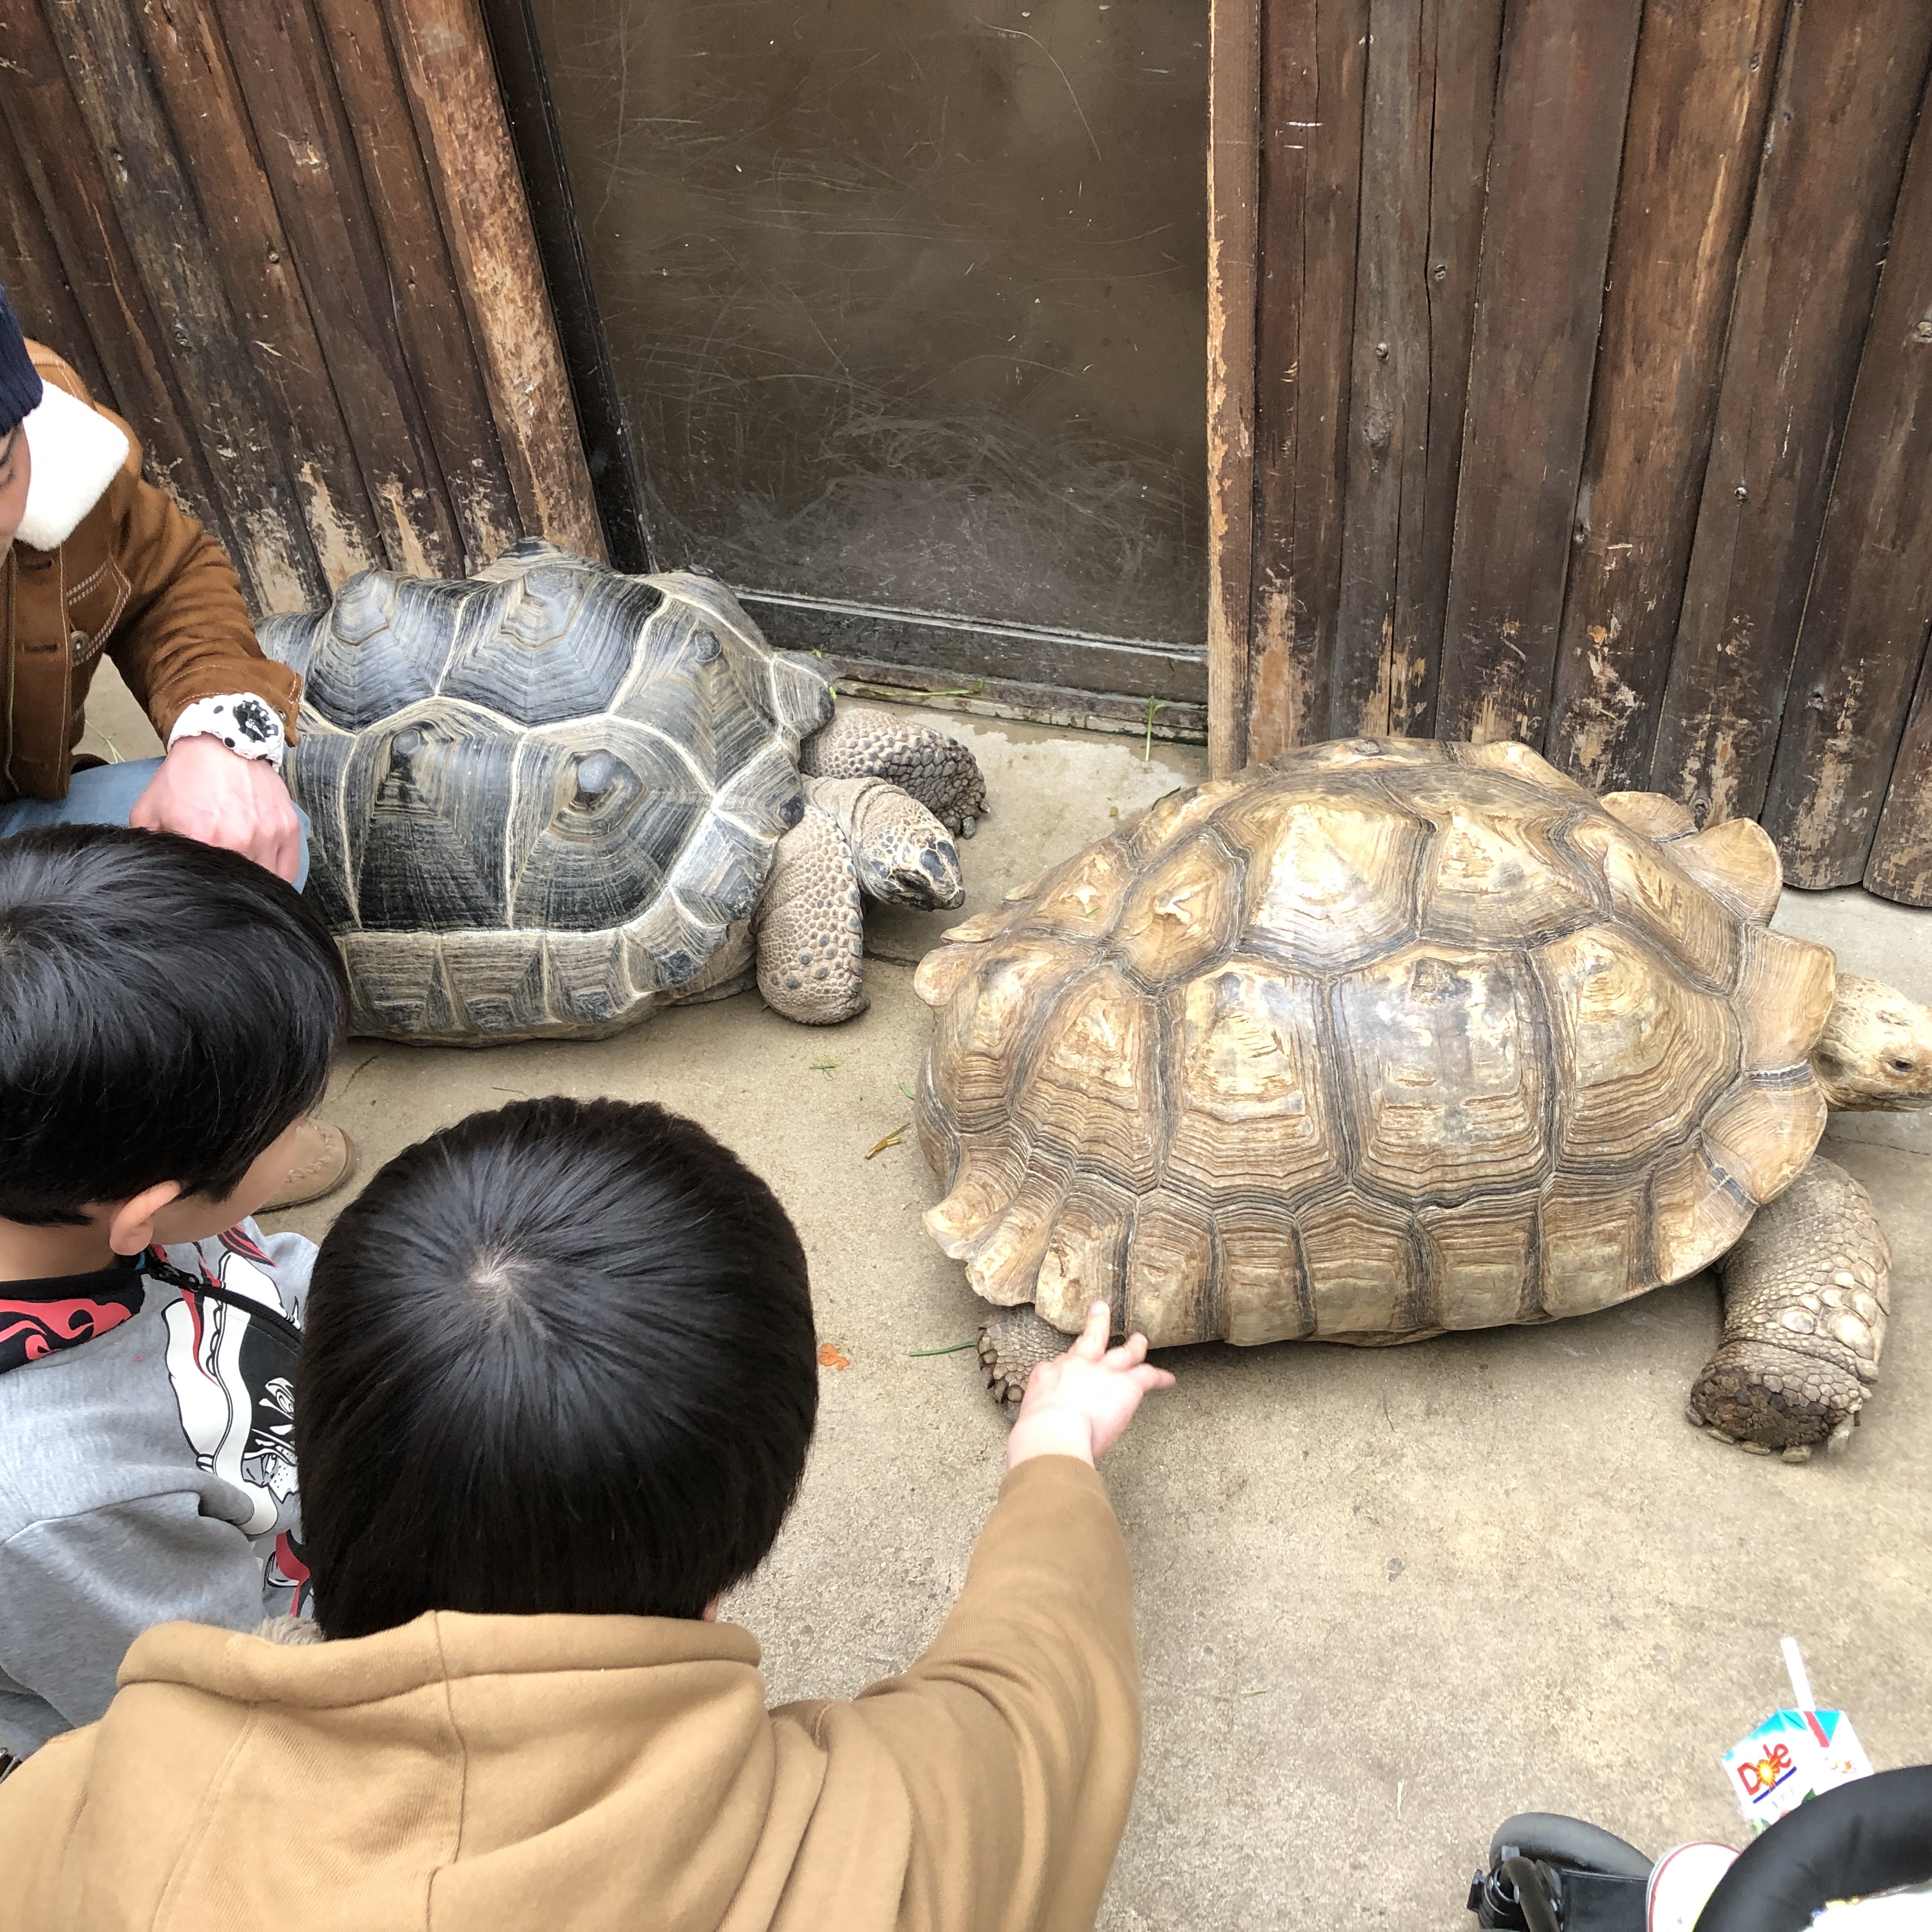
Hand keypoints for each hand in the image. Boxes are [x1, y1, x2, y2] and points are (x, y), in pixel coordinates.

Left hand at [129, 734, 302, 882]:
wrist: (221, 743)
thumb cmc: (185, 777)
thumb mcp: (148, 811)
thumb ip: (148, 846)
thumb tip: (150, 873)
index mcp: (203, 839)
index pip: (206, 885)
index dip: (201, 892)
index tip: (198, 890)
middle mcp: (241, 841)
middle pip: (239, 887)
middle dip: (228, 890)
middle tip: (219, 890)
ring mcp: (269, 835)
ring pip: (267, 883)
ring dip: (254, 887)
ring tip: (241, 885)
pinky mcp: (288, 829)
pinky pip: (289, 870)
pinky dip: (277, 879)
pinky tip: (264, 878)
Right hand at [1007, 1302, 1174, 1469]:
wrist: (1053, 1433)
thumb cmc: (1037, 1436)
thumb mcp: (1030, 1421)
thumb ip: (1040, 1420)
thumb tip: (1040, 1434)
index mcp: (1048, 1377)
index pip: (1059, 1366)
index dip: (1065, 1366)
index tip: (1067, 1369)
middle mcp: (1076, 1367)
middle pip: (1090, 1340)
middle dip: (1097, 1323)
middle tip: (1100, 1309)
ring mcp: (1103, 1372)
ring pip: (1123, 1352)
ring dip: (1134, 1346)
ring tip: (1140, 1340)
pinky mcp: (1126, 1384)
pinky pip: (1148, 1375)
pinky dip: (1160, 1377)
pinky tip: (1169, 1379)